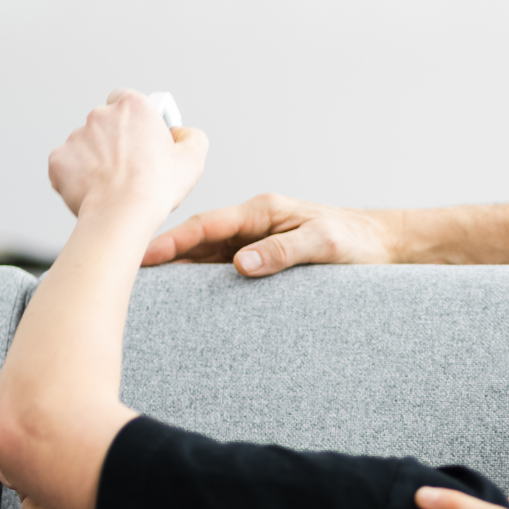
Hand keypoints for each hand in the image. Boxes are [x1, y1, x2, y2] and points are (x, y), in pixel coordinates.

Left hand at [49, 91, 208, 222]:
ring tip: (112, 185)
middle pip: (105, 124)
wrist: (122, 215)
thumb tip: (183, 134)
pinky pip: (67, 166)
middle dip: (113, 142)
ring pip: (85, 146)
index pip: (126, 100)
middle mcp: (100, 115)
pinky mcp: (59, 160)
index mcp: (132, 106)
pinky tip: (94, 192)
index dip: (133, 120)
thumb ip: (192, 137)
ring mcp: (75, 137)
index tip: (141, 136)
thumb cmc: (155, 188)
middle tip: (129, 168)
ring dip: (95, 160)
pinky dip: (77, 177)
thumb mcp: (192, 160)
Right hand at [142, 192, 397, 274]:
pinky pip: (222, 269)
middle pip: (197, 239)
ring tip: (144, 290)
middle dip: (162, 255)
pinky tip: (183, 297)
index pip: (207, 225)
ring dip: (177, 270)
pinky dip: (200, 280)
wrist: (382, 245)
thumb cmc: (357, 240)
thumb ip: (284, 251)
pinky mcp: (262, 259)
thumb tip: (241, 264)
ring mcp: (255, 241)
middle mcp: (253, 224)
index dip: (173, 241)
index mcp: (262, 211)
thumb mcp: (325, 243)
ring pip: (205, 255)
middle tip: (126, 275)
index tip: (144, 256)